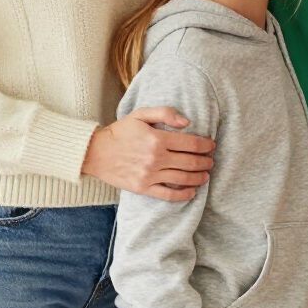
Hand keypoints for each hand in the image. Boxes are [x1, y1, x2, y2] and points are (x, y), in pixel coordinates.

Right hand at [82, 107, 214, 200]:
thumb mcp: (141, 114)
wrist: (95, 152)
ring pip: (183, 178)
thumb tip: (187, 122)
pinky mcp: (143, 188)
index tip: (211, 145)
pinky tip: (192, 192)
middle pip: (190, 162)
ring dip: (199, 177)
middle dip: (206, 162)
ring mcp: (150, 175)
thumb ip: (165, 113)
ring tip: (206, 175)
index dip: (206, 145)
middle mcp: (156, 158)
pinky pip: (168, 194)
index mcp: (157, 139)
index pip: (191, 143)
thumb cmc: (120, 131)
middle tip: (211, 161)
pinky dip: (183, 195)